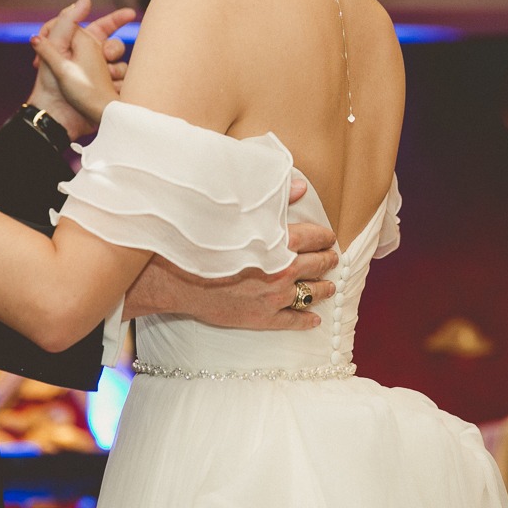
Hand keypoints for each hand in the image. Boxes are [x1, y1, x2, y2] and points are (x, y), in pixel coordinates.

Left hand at [27, 0, 133, 137]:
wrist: (57, 116)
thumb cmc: (50, 83)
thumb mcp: (56, 45)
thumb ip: (68, 19)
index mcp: (81, 45)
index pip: (103, 27)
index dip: (117, 19)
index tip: (131, 14)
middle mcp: (93, 59)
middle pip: (116, 46)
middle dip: (113, 50)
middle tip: (104, 58)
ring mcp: (103, 76)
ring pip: (123, 65)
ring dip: (115, 71)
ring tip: (104, 81)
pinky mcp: (109, 91)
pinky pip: (125, 82)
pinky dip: (118, 86)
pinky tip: (108, 92)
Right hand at [123, 178, 339, 329]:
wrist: (177, 276)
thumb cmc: (204, 239)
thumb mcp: (240, 211)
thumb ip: (275, 197)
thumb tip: (302, 186)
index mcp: (281, 242)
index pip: (316, 237)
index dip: (324, 236)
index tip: (327, 237)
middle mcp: (284, 270)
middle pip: (319, 265)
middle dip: (328, 260)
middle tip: (331, 258)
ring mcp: (275, 296)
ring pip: (311, 293)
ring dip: (323, 288)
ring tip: (329, 286)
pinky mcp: (262, 318)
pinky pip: (293, 320)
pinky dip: (306, 319)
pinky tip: (314, 319)